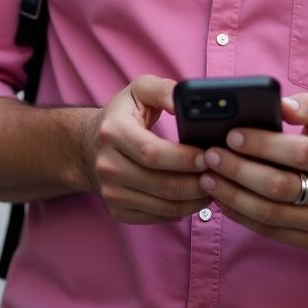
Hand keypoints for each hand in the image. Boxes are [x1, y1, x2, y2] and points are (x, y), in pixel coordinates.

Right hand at [85, 75, 210, 224]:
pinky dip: (181, 211)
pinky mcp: (118, 211)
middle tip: (219, 174)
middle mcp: (108, 166)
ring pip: (162, 205)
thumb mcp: (139, 90)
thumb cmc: (122, 115)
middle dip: (196, 182)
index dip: (183, 158)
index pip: (152, 152)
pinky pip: (156, 217)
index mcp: (113, 132)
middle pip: (161, 183)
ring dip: (194, 200)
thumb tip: (184, 100)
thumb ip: (164, 90)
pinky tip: (195, 198)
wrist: (88, 146)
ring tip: (213, 185)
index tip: (208, 155)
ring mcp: (111, 193)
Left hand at [197, 93, 307, 250]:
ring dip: (233, 195)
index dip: (262, 145)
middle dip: (238, 170)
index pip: (297, 153)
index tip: (231, 135)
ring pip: (270, 213)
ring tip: (208, 177)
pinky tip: (222, 199)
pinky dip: (241, 216)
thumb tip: (281, 105)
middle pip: (279, 186)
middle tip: (210, 155)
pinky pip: (270, 231)